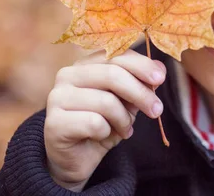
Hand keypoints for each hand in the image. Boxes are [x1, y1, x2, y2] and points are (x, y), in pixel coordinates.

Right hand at [44, 50, 165, 190]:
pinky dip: (107, 132)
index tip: (160, 79)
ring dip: (124, 119)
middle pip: (113, 75)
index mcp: (86, 64)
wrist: (77, 158)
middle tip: (156, 110)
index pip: (117, 54)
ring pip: (106, 101)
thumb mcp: (127, 101)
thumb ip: (140, 84)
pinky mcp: (53, 122)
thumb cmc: (104, 123)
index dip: (142, 65)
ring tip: (125, 129)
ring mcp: (57, 97)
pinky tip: (103, 136)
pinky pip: (94, 123)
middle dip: (140, 93)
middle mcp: (67, 75)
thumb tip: (160, 70)